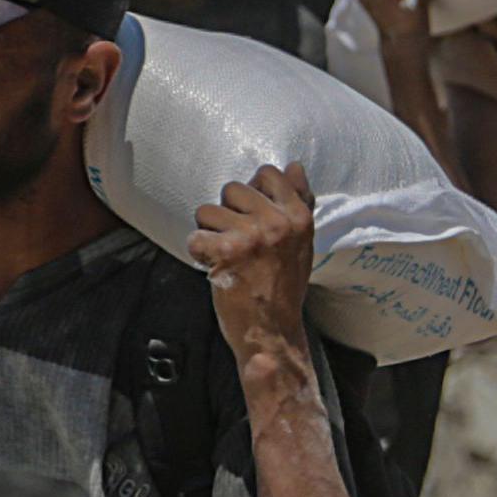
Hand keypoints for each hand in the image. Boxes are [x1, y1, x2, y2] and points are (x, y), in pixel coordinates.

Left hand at [191, 164, 317, 358]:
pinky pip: (195, 236)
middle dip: (227, 213)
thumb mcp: (302, 241)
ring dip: (209, 233)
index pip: (268, 174)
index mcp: (299, 216)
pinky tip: (213, 266)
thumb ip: (298, 202)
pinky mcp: (226, 252)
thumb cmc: (284, 286)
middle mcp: (277, 222)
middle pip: (232, 189)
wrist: (272, 330)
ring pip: (207, 211)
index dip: (252, 193)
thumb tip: (294, 166)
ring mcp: (251, 236)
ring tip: (224, 254)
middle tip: (237, 240)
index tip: (251, 215)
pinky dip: (198, 253)